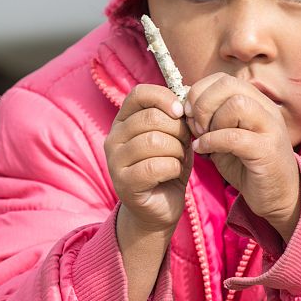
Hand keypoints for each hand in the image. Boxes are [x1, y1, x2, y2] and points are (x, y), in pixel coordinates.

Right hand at [105, 84, 192, 233]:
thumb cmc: (168, 167)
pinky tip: (173, 174)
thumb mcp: (174, 137)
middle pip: (151, 118)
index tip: (181, 112)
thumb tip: (187, 91)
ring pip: (155, 141)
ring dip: (177, 151)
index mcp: (123, 121)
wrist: (159, 208)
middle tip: (185, 145)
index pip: (139, 94)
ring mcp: (115, 161)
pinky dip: (173, 168)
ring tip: (178, 160)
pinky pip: (155, 165)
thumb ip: (177, 117)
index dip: (164, 98)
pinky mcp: (123, 183)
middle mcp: (113, 138)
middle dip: (178, 130)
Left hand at [185, 74, 300, 241]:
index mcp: (255, 102)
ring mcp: (270, 128)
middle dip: (203, 103)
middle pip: (229, 84)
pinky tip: (203, 150)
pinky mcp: (268, 151)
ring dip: (211, 121)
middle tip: (195, 125)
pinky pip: (235, 137)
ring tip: (202, 137)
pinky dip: (212, 141)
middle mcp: (266, 109)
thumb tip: (183, 107)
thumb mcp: (224, 137)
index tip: (188, 113)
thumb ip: (209, 120)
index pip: (223, 79)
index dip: (200, 91)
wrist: (276, 196)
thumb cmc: (247, 165)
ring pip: (237, 105)